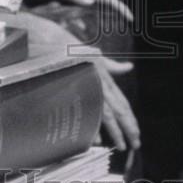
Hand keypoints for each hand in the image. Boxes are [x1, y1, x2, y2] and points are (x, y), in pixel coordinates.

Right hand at [17, 12, 139, 151]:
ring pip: (106, 113)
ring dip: (115, 131)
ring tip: (121, 145)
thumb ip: (111, 65)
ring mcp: (88, 84)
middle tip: (135, 145)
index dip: (130, 118)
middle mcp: (100, 80)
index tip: (136, 132)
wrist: (47, 37)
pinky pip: (87, 110)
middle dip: (128, 128)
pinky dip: (92, 126)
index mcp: (105, 75)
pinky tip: (97, 139)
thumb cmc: (68, 45)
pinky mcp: (76, 87)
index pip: (122, 101)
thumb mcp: (93, 53)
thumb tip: (129, 67)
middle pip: (118, 109)